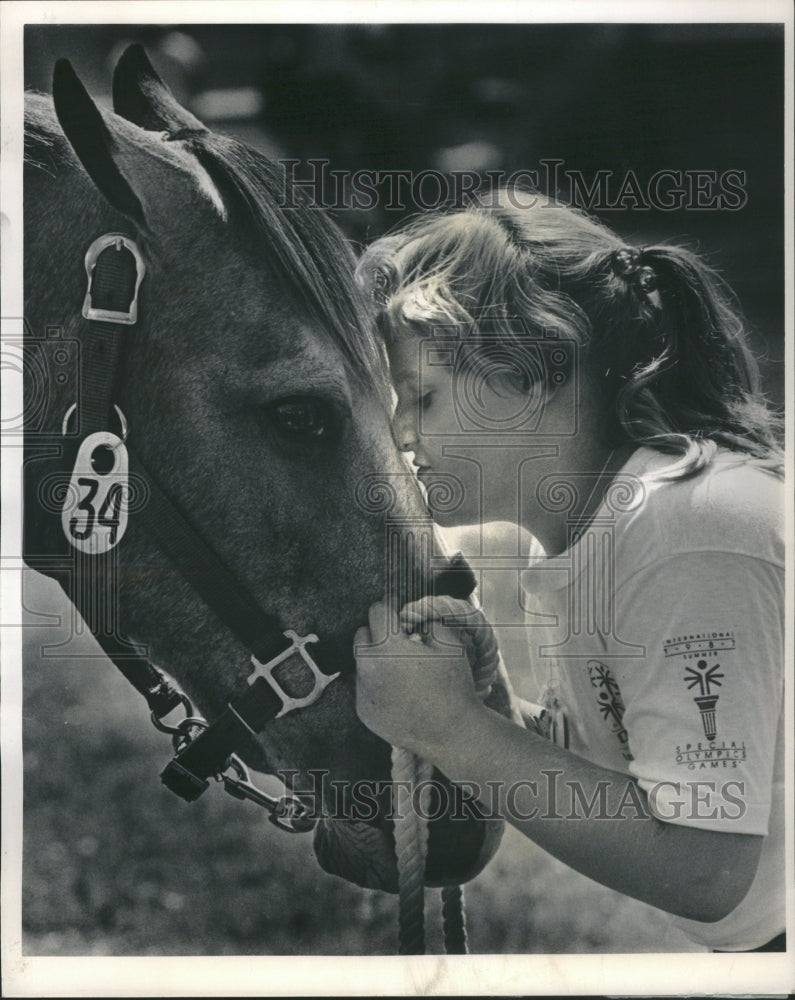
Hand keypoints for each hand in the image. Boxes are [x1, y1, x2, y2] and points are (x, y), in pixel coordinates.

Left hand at [354, 598, 483, 758]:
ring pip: (362, 662)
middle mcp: (368, 667)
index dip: (390, 606)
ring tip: (402, 669)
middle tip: (400, 640)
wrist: (452, 734)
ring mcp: (363, 692)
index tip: (398, 609)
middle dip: (379, 632)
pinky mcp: (363, 712)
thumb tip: (417, 616)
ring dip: (376, 659)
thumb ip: (430, 621)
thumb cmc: (453, 687)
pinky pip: (364, 687)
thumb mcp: (450, 643)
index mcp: (388, 647)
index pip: (377, 611)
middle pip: (362, 635)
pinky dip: (377, 684)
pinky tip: (399, 691)